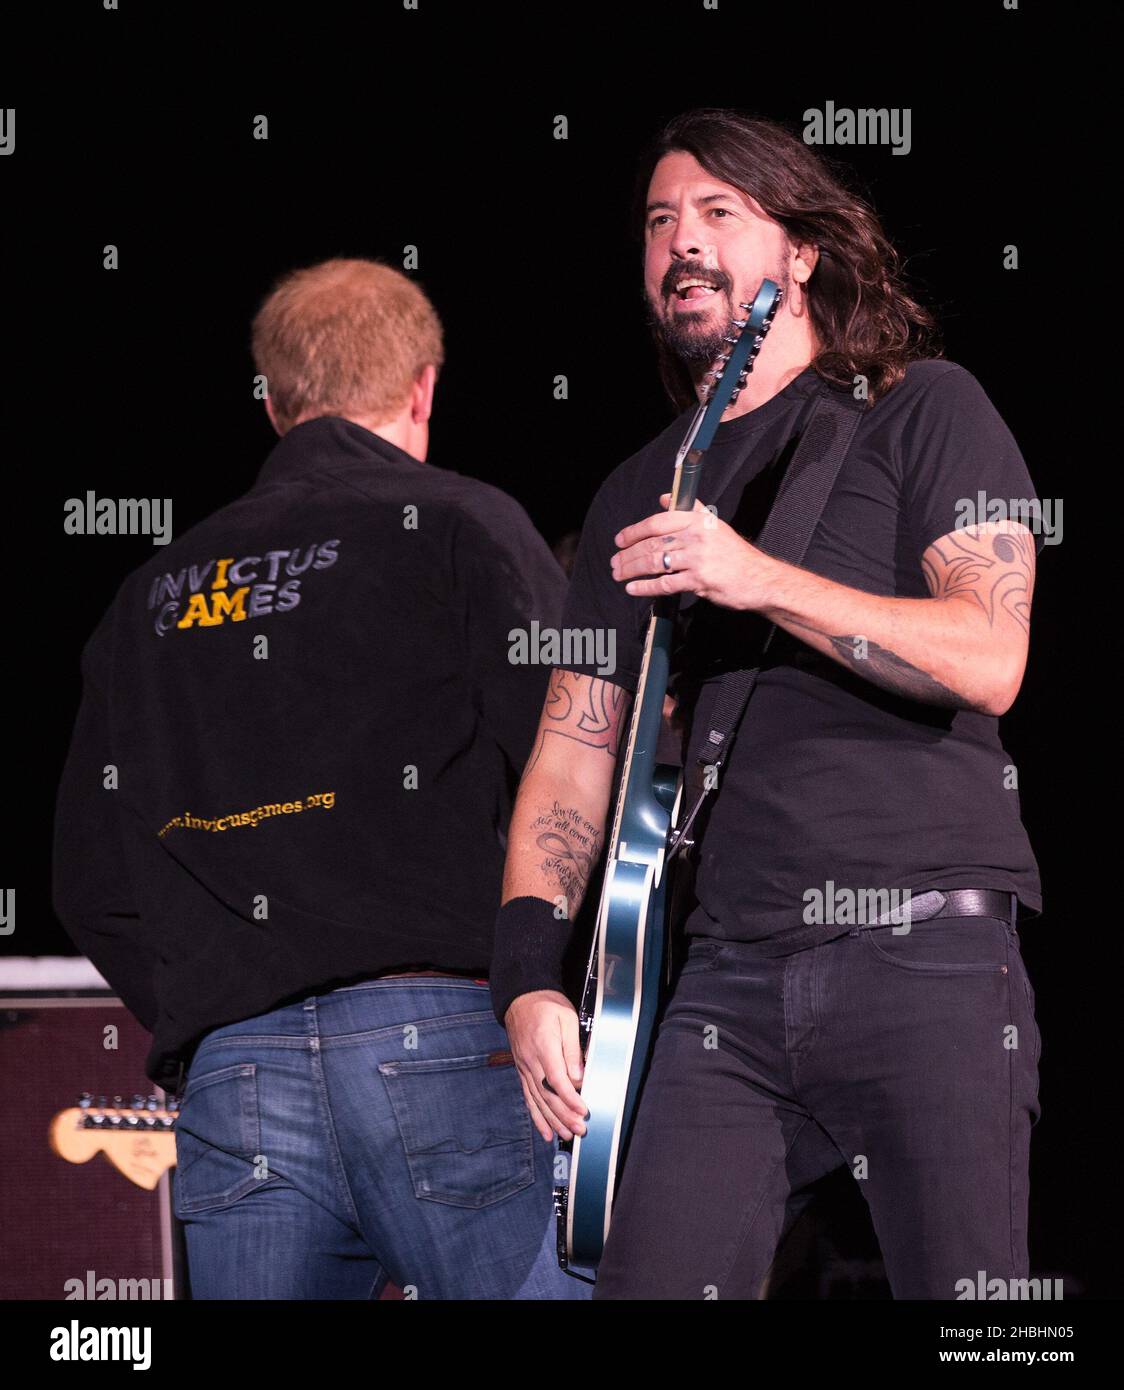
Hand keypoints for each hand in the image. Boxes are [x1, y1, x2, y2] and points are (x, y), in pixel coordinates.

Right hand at [504, 990, 587, 1141]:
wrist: (521, 998)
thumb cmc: (546, 1005)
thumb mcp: (567, 1018)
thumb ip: (572, 1048)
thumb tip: (578, 1076)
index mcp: (543, 1046)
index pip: (557, 1079)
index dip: (570, 1099)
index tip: (583, 1111)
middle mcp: (531, 1060)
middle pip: (547, 1095)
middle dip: (564, 1116)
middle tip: (580, 1129)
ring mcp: (524, 1067)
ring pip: (538, 1100)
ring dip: (552, 1120)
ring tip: (567, 1134)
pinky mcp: (522, 1071)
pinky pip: (528, 1097)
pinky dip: (537, 1116)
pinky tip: (545, 1131)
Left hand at [610, 493, 777, 610]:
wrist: (760, 579)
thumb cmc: (736, 555)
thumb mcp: (715, 525)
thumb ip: (690, 509)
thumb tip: (666, 497)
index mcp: (699, 521)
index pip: (658, 522)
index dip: (635, 531)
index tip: (620, 539)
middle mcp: (697, 537)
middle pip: (653, 544)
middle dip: (629, 554)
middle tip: (615, 562)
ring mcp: (698, 559)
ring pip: (656, 563)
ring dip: (632, 569)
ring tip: (619, 574)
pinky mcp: (699, 581)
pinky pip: (665, 584)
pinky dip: (646, 587)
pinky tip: (634, 589)